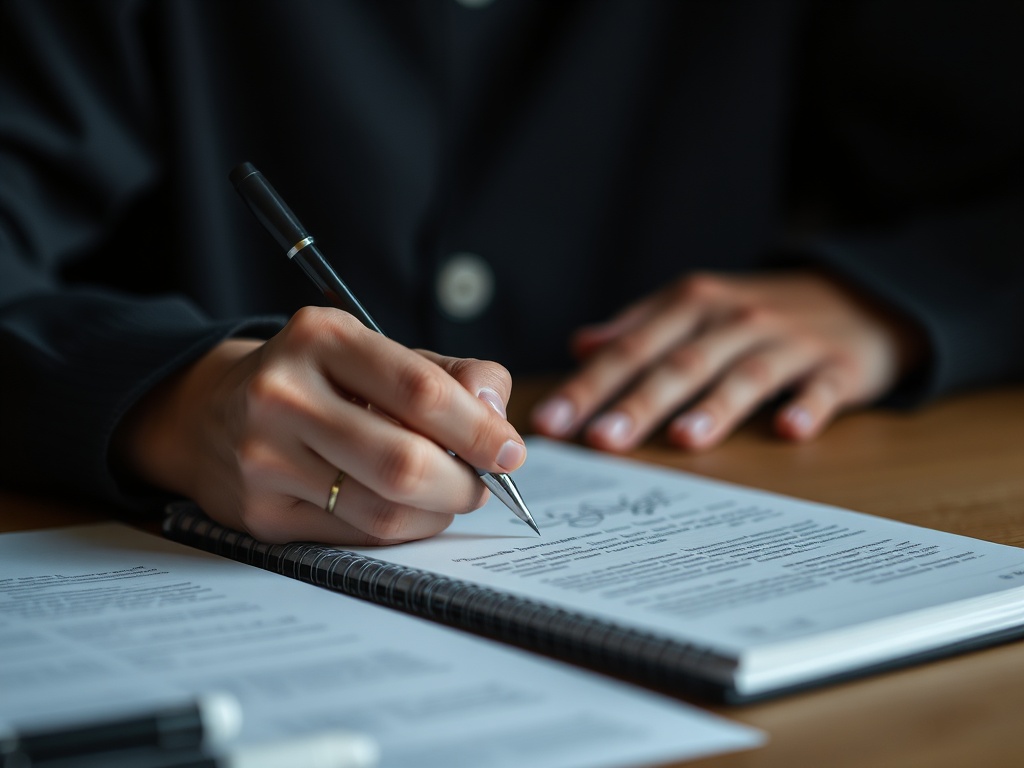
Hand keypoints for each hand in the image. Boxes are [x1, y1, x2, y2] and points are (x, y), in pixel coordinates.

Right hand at [114, 306, 525, 544]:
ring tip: (446, 494)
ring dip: (436, 512)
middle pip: (404, 463)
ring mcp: (263, 458)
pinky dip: (399, 528)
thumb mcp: (378, 353)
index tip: (512, 451)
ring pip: (384, 510)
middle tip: (481, 483)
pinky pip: (356, 536)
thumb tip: (497, 414)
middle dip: (463, 483)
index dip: (479, 429)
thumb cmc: (317, 379)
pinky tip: (404, 509)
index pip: (420, 391)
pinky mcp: (259, 514)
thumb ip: (450, 375)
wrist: (209, 411)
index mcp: (320, 338)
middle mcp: (282, 394)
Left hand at [531, 270, 924, 450]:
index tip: (552, 422)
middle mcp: (735, 319)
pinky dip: (808, 407)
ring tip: (683, 439)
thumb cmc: (757, 313)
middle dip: (638, 402)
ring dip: (715, 407)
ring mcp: (789, 342)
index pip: (631, 348)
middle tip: (601, 441)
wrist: (856, 295)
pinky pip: (822, 388)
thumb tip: (580, 346)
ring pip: (745, 375)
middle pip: (680, 364)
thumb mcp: (695, 307)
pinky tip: (790, 431)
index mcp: (692, 304)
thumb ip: (638, 327)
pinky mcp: (838, 365)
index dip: (589, 385)